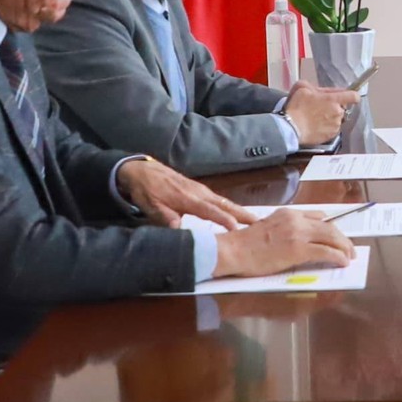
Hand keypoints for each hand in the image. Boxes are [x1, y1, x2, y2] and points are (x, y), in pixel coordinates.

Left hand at [119, 157, 255, 228]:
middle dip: (242, 214)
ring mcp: (200, 190)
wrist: (141, 171)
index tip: (237, 229)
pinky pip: (219, 199)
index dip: (223, 220)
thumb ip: (166, 218)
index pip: (210, 211)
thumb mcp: (151, 206)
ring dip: (240, 211)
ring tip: (255, 220)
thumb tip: (179, 230)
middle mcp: (198, 193)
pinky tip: (237, 213)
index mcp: (187, 198)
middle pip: (224, 204)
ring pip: (224, 202)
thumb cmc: (147, 191)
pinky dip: (231, 206)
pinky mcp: (199, 190)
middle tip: (259, 223)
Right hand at [212, 210, 354, 278]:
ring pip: (331, 237)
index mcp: (288, 213)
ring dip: (344, 248)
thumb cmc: (244, 244)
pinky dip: (338, 257)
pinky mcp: (298, 250)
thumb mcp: (268, 227)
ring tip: (349, 256)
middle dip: (343, 239)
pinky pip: (326, 252)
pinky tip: (342, 262)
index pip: (318, 217)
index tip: (336, 236)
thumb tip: (299, 239)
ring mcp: (298, 234)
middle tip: (349, 248)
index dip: (330, 227)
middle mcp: (296, 220)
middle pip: (329, 227)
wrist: (233, 250)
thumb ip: (285, 228)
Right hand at [282, 83, 357, 146]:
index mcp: (333, 100)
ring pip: (337, 119)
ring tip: (316, 118)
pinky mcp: (331, 136)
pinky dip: (327, 127)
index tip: (347, 96)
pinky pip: (332, 129)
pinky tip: (316, 126)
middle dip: (334, 107)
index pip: (353, 96)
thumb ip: (317, 88)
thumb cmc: (297, 107)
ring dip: (330, 117)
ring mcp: (335, 126)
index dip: (352, 95)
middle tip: (320, 107)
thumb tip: (322, 92)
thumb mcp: (302, 88)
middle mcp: (338, 113)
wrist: (291, 128)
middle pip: (342, 108)